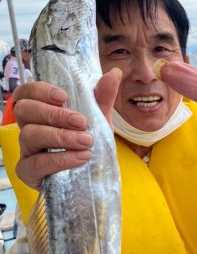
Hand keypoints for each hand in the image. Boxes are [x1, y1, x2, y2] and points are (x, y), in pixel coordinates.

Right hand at [13, 70, 120, 188]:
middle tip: (82, 122)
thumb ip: (103, 98)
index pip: (26, 93)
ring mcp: (27, 151)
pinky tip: (81, 158)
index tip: (63, 96)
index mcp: (41, 112)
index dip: (40, 90)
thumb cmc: (88, 146)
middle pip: (25, 110)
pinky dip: (60, 159)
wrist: (93, 180)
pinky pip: (36, 163)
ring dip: (60, 136)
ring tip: (87, 142)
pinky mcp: (28, 173)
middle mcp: (29, 128)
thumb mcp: (99, 121)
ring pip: (30, 135)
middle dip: (54, 114)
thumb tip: (114, 73)